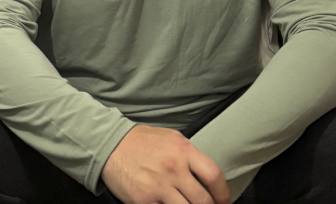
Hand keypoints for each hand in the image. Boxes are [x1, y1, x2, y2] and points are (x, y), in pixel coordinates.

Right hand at [101, 124, 229, 203]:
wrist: (112, 145)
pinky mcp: (144, 201)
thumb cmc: (142, 141)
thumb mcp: (171, 138)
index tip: (224, 201)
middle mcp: (174, 169)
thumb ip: (189, 155)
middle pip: (203, 200)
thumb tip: (205, 174)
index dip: (223, 193)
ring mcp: (159, 187)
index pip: (214, 175)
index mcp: (183, 150)